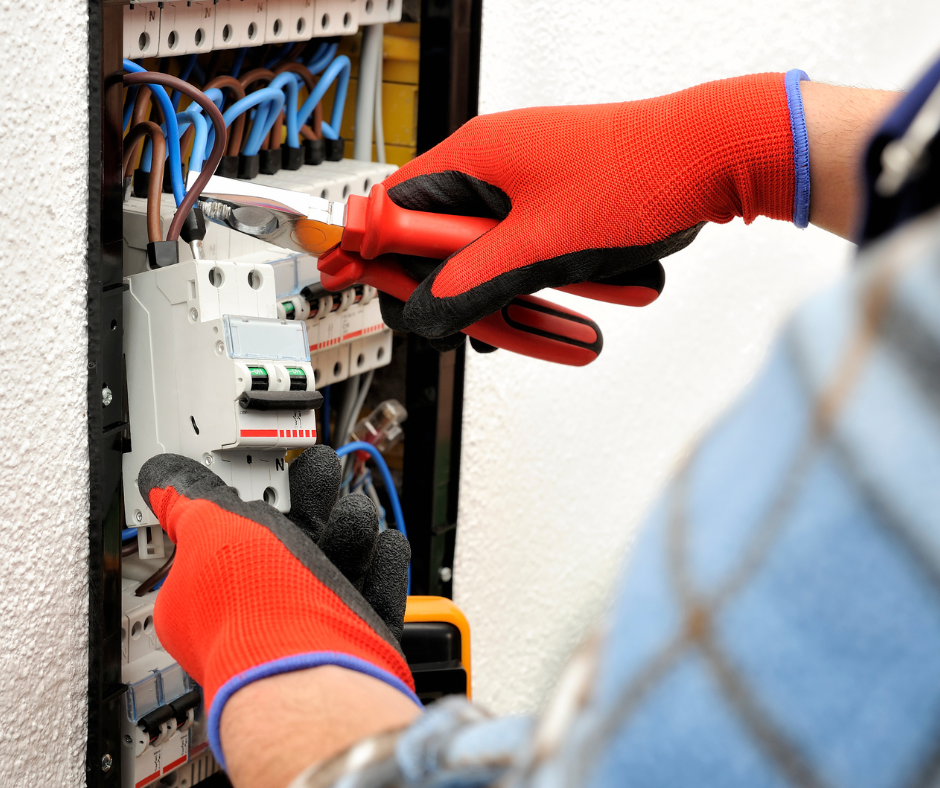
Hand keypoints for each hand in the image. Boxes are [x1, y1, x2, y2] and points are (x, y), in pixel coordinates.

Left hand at [137, 446, 417, 769]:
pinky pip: (373, 593)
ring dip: (348, 532)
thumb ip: (188, 499)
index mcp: (209, 597)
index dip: (239, 506)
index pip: (221, 543)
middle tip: (318, 475)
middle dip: (309, 505)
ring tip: (352, 515)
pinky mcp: (356, 640)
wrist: (316, 667)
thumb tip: (162, 480)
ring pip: (334, 566)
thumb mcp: (207, 529)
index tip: (256, 481)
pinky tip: (381, 543)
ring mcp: (308, 629)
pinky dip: (380, 566)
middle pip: (287, 546)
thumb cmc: (256, 608)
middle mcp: (258, 615)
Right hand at [379, 71, 807, 340]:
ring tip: (543, 322)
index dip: (378, 256)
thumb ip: (472, 283)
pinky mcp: (555, 207)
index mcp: (473, 158)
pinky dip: (537, 285)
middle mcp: (493, 168)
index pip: (393, 208)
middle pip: (439, 243)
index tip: (373, 294)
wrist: (713, 157)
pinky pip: (524, 254)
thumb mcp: (538, 245)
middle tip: (474, 329)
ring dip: (508, 296)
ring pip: (486, 257)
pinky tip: (567, 310)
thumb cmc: (637, 175)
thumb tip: (423, 312)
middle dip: (459, 294)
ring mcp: (525, 188)